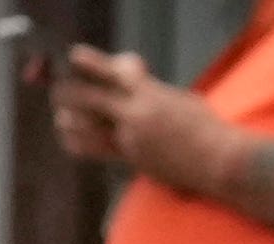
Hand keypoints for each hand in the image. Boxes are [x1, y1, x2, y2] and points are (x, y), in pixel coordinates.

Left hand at [51, 44, 206, 178]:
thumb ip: (151, 92)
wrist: (216, 158)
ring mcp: (130, 138)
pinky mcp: (128, 158)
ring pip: (84, 128)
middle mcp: (138, 114)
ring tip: (61, 115)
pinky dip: (77, 141)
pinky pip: (92, 149)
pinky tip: (69, 137)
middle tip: (57, 88)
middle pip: (91, 99)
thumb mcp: (178, 99)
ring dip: (68, 119)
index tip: (74, 54)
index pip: (116, 73)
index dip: (92, 63)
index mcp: (152, 94)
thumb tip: (132, 87)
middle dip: (69, 92)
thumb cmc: (203, 125)